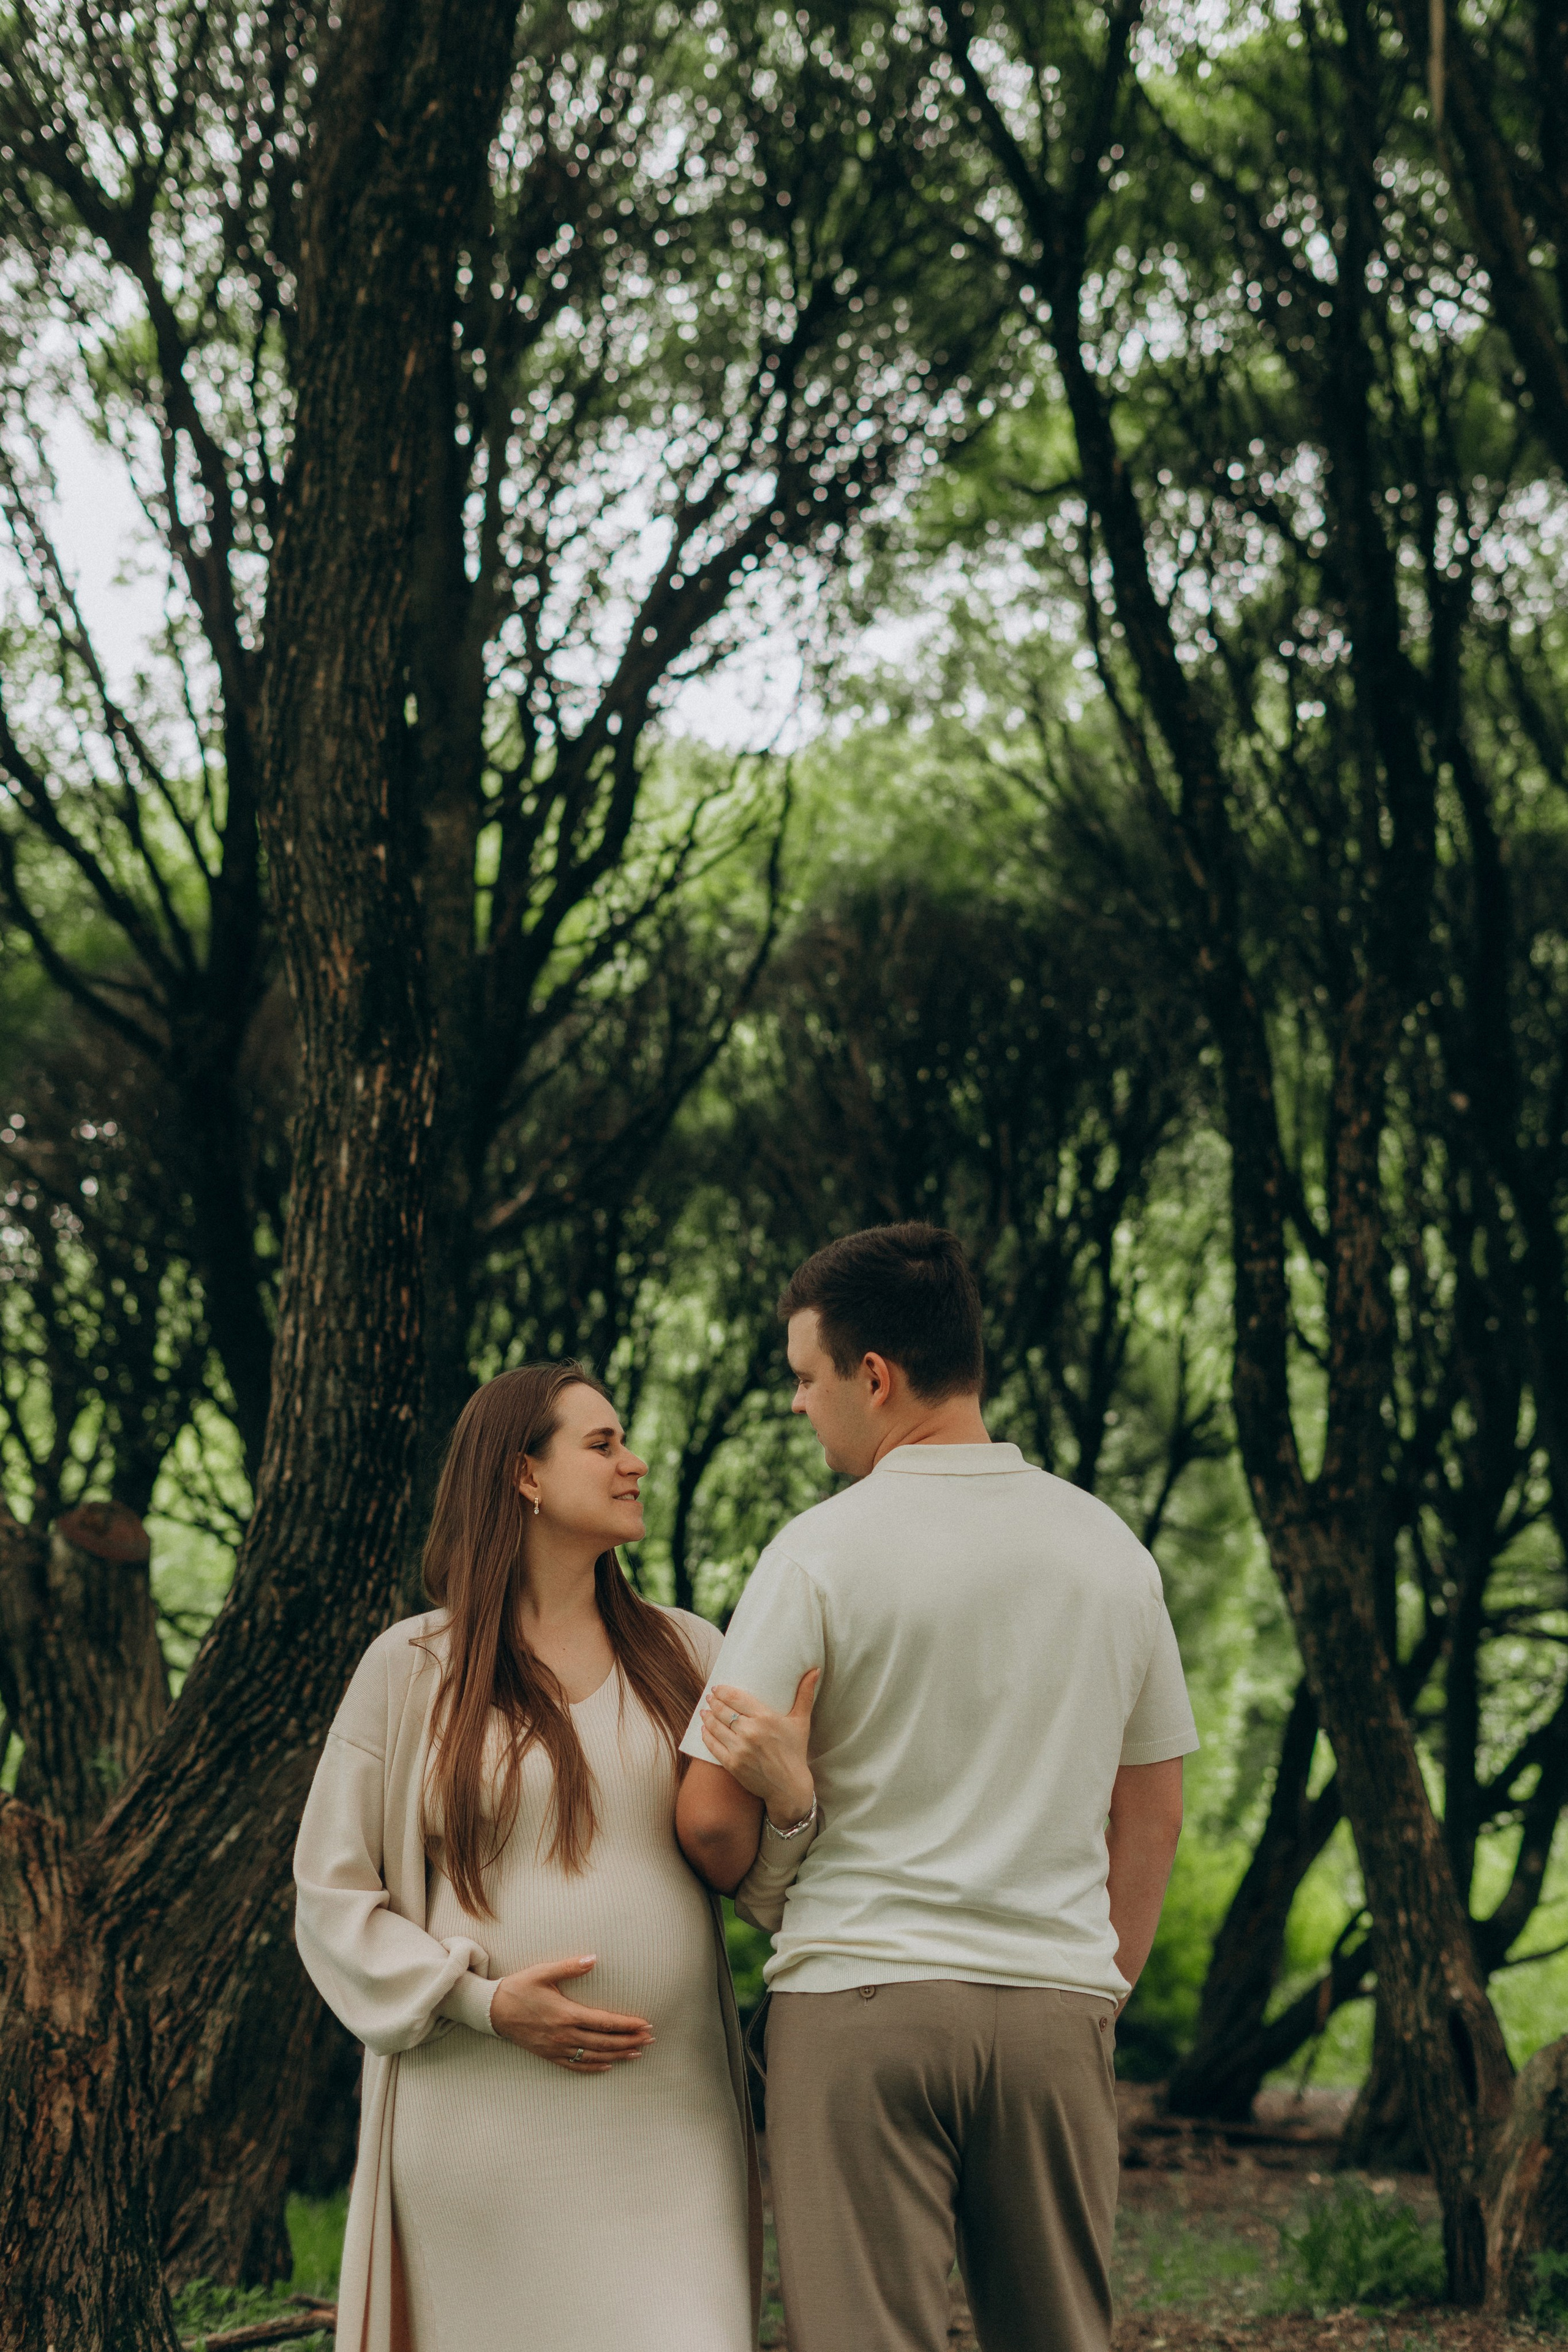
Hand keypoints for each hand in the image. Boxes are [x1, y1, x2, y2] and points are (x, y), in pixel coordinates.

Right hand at [489, 1954, 653, 2072]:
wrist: (493, 2011)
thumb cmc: (519, 1988)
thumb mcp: (543, 1972)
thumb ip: (569, 1967)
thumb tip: (593, 1959)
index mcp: (566, 2014)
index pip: (605, 2022)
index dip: (627, 2025)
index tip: (645, 2024)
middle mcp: (564, 2035)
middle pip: (604, 2042)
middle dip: (629, 2041)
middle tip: (650, 2040)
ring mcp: (557, 2048)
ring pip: (593, 2056)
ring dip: (617, 2055)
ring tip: (636, 2053)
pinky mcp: (549, 2055)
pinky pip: (575, 2066)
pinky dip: (593, 2067)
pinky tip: (607, 2065)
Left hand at [700, 1670, 818, 1829]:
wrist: (789, 1787)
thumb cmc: (795, 1751)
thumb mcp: (802, 1721)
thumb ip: (805, 1694)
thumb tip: (815, 1669)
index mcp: (766, 1718)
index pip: (736, 1698)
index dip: (722, 1691)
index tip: (717, 1688)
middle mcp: (751, 1732)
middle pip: (723, 1711)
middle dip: (713, 1702)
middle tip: (709, 1698)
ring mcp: (740, 1749)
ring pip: (715, 1727)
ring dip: (707, 1717)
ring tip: (704, 1712)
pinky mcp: (732, 1765)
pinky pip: (713, 1746)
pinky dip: (706, 1736)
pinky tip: (704, 1729)